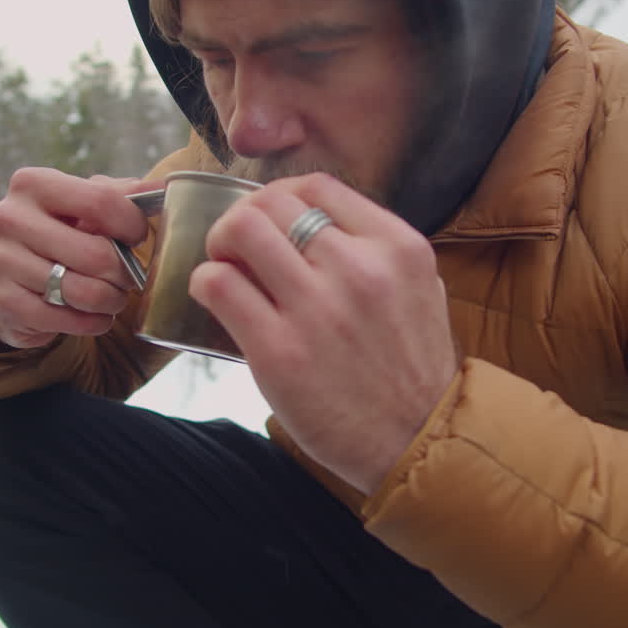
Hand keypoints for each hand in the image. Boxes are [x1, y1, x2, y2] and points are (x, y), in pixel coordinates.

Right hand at [0, 167, 156, 348]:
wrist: (13, 277)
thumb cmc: (62, 232)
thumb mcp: (85, 205)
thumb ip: (123, 194)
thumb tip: (165, 187)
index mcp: (33, 183)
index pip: (101, 201)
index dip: (132, 224)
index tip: (137, 237)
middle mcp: (8, 218)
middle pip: (97, 254)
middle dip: (125, 272)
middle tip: (128, 276)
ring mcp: (1, 260)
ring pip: (86, 292)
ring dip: (112, 300)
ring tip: (113, 296)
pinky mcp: (4, 301)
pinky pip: (68, 319)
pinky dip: (93, 322)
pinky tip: (95, 315)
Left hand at [191, 173, 458, 494]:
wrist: (417, 442)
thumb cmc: (412, 371)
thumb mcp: (421, 289)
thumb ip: (377, 250)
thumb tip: (316, 221)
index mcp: (397, 248)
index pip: (317, 185)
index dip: (279, 195)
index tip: (270, 219)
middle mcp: (360, 269)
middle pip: (273, 202)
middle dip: (244, 216)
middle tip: (239, 246)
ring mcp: (318, 309)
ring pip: (242, 230)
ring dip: (220, 242)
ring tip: (225, 267)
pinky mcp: (279, 351)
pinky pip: (219, 285)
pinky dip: (206, 283)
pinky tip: (215, 297)